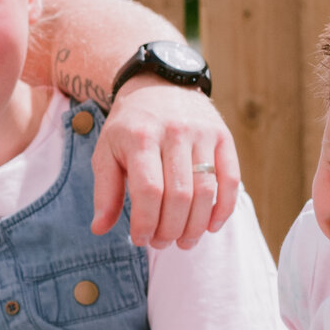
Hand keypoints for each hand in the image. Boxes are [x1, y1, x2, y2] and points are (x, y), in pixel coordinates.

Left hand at [94, 76, 240, 248]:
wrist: (158, 85)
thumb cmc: (129, 127)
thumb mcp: (106, 151)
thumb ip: (104, 191)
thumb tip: (99, 229)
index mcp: (140, 137)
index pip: (147, 190)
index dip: (145, 222)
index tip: (139, 239)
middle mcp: (174, 132)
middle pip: (179, 195)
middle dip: (170, 229)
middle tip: (161, 244)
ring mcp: (202, 133)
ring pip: (206, 190)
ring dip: (196, 225)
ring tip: (184, 242)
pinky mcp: (223, 137)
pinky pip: (230, 179)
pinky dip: (223, 208)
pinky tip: (211, 226)